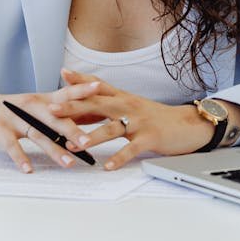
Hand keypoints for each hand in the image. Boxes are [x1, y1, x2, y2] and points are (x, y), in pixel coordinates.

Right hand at [0, 84, 100, 172]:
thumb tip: (87, 120)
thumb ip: (56, 111)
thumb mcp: (34, 106)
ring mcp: (14, 116)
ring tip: (68, 163)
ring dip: (53, 149)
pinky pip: (12, 145)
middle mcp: (30, 105)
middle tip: (88, 142)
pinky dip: (20, 158)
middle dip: (72, 130)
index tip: (101, 89)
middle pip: (54, 117)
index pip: (65, 93)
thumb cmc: (12, 109)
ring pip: (37, 134)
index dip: (82, 90)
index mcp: (42, 99)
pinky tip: (28, 169)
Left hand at [46, 68, 216, 170]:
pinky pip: (132, 149)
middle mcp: (128, 106)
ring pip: (113, 127)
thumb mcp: (130, 106)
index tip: (62, 74)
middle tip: (52, 110)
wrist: (186, 124)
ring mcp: (139, 122)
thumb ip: (109, 104)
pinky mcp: (150, 138)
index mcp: (122, 97)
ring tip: (78, 144)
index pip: (98, 85)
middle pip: (98, 104)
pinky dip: (119, 158)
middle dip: (74, 107)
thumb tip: (82, 105)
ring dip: (94, 135)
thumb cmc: (154, 117)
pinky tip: (107, 166)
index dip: (80, 79)